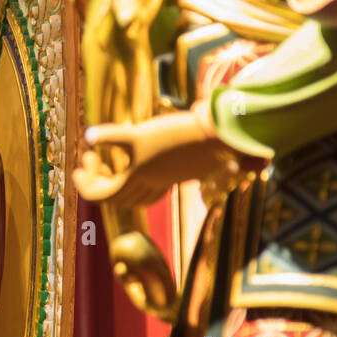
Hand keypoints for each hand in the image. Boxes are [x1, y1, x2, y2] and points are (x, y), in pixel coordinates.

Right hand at [74, 109, 265, 208]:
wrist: (227, 135)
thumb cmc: (224, 145)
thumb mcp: (214, 155)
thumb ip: (216, 161)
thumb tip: (251, 165)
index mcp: (166, 183)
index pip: (136, 200)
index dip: (118, 193)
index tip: (108, 177)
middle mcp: (152, 180)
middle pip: (116, 199)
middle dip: (95, 186)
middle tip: (86, 166)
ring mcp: (145, 164)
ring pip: (111, 185)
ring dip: (92, 175)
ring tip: (86, 160)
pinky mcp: (142, 142)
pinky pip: (114, 143)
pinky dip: (101, 139)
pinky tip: (89, 137)